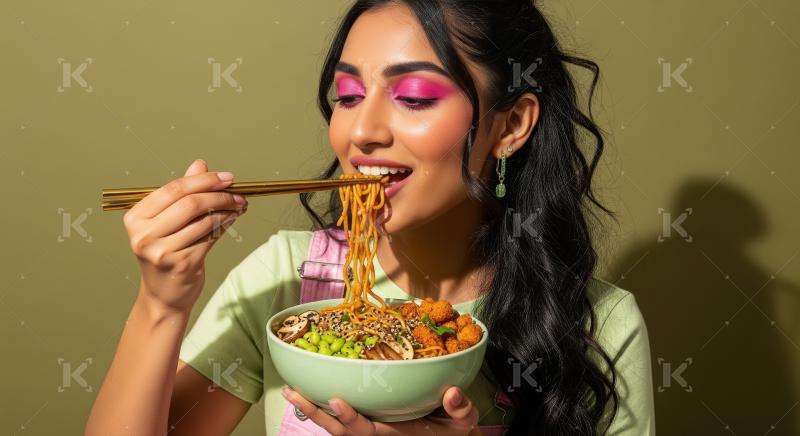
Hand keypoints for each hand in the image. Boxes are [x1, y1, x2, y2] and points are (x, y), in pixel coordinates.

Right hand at [123, 159, 247, 312]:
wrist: (163, 296)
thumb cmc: (165, 254)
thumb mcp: (166, 222)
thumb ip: (181, 194)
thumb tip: (199, 164)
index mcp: (136, 218)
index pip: (173, 189)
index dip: (204, 180)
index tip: (227, 177)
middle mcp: (144, 235)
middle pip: (190, 203)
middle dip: (220, 195)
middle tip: (239, 194)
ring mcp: (162, 251)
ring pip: (204, 221)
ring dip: (227, 211)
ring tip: (239, 206)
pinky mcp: (182, 264)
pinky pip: (211, 238)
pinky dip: (225, 225)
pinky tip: (232, 220)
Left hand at [282, 386, 480, 435]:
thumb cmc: (451, 431)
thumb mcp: (462, 423)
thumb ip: (459, 409)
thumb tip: (452, 393)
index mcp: (393, 435)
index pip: (366, 430)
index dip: (350, 417)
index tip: (337, 400)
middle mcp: (376, 434)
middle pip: (339, 429)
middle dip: (316, 413)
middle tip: (293, 393)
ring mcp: (369, 430)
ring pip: (334, 426)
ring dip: (311, 409)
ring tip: (290, 391)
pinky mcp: (366, 424)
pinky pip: (340, 421)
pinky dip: (322, 408)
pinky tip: (306, 392)